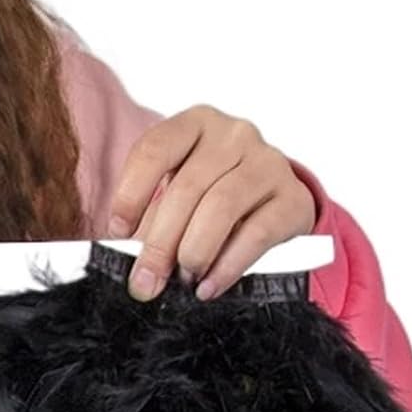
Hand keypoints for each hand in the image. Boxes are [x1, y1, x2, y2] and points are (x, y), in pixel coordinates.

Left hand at [108, 105, 316, 301]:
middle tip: (146, 281)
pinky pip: (257, 233)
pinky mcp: (293, 197)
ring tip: (183, 280)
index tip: (118, 232)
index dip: (130, 194)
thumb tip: (135, 270)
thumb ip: (148, 222)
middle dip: (159, 243)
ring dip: (194, 252)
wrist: (267, 205)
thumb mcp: (173, 198)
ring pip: (221, 207)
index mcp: (194, 125)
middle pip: (187, 188)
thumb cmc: (205, 200)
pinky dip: (227, 266)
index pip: (154, 149)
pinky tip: (208, 287)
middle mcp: (234, 135)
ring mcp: (268, 162)